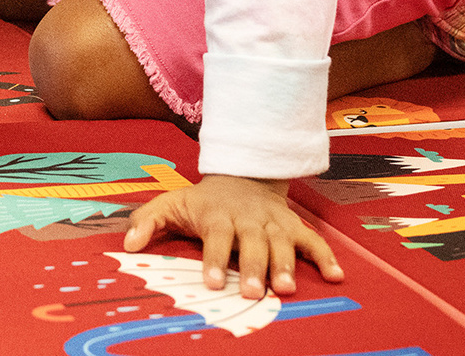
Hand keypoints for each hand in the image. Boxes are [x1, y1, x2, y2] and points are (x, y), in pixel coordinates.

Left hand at [123, 174, 345, 299]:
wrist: (243, 173)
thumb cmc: (204, 200)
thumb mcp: (172, 203)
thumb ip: (148, 221)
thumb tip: (128, 244)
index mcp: (218, 215)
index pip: (216, 237)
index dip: (214, 259)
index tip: (212, 281)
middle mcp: (248, 219)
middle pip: (252, 243)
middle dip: (253, 267)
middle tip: (252, 291)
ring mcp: (274, 222)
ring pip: (282, 243)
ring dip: (285, 265)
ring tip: (286, 288)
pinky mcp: (293, 225)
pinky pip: (313, 240)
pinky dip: (325, 256)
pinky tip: (336, 276)